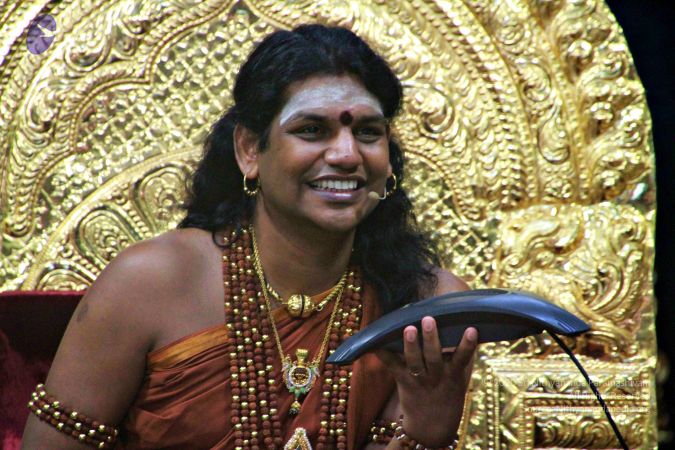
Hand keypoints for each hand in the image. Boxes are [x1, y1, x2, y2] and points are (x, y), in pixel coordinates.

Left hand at [376, 318, 477, 446]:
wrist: (431, 428)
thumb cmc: (449, 396)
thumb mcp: (461, 380)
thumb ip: (464, 359)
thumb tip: (469, 329)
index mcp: (453, 375)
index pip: (463, 358)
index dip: (467, 344)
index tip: (471, 329)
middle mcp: (436, 377)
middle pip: (434, 356)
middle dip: (431, 338)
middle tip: (428, 320)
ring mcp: (419, 380)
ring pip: (414, 361)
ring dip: (410, 345)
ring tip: (408, 328)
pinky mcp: (403, 382)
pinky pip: (392, 366)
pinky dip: (383, 354)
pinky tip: (375, 343)